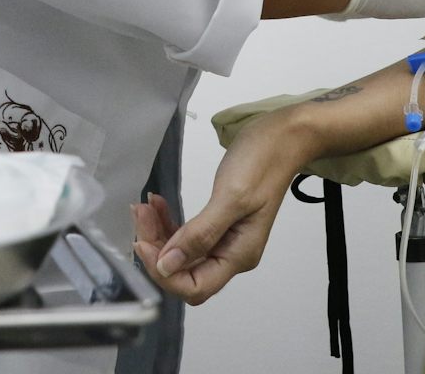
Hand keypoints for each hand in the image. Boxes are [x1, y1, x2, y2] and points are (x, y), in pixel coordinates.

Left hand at [130, 113, 309, 304]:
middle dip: (157, 250)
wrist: (282, 138)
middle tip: (142, 217)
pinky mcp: (219, 224)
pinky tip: (158, 206)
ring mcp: (226, 240)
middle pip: (184, 272)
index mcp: (239, 255)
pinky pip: (188, 235)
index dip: (164, 272)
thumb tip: (168, 265)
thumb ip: (200, 235)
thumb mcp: (230, 197)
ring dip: (159, 234)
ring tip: (145, 209)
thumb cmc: (263, 162)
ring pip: (182, 254)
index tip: (143, 243)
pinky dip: (169, 223)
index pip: (194, 287)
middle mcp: (232, 254)